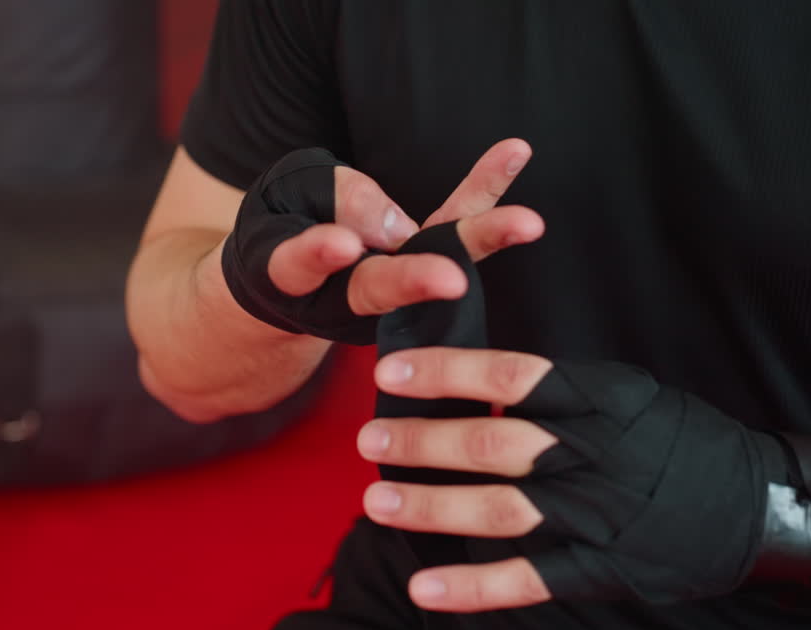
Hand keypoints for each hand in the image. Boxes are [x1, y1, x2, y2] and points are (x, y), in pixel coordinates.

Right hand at [220, 140, 543, 343]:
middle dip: (413, 281)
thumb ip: (334, 202)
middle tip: (452, 279)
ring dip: (480, 244)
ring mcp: (389, 291)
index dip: (320, 256)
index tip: (343, 247)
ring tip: (526, 223)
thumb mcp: (288, 194)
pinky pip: (454, 229)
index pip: (299, 267)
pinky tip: (516, 151)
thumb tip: (396, 227)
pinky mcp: (421, 268)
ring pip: (431, 268)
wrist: (289, 273)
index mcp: (289, 277)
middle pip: (375, 289)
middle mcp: (341, 297)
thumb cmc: (283, 220)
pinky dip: (485, 193)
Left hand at [358, 346, 810, 613]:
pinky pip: (530, 579)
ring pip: (502, 509)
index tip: (394, 368)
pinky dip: (474, 586)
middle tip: (371, 437)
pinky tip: (425, 587)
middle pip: (495, 442)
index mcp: (605, 400)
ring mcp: (600, 515)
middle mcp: (597, 454)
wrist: (763, 509)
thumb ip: (564, 394)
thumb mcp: (633, 397)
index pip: (514, 375)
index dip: (449, 371)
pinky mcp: (605, 569)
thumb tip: (482, 383)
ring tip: (378, 501)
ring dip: (433, 505)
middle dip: (424, 440)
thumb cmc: (683, 445)